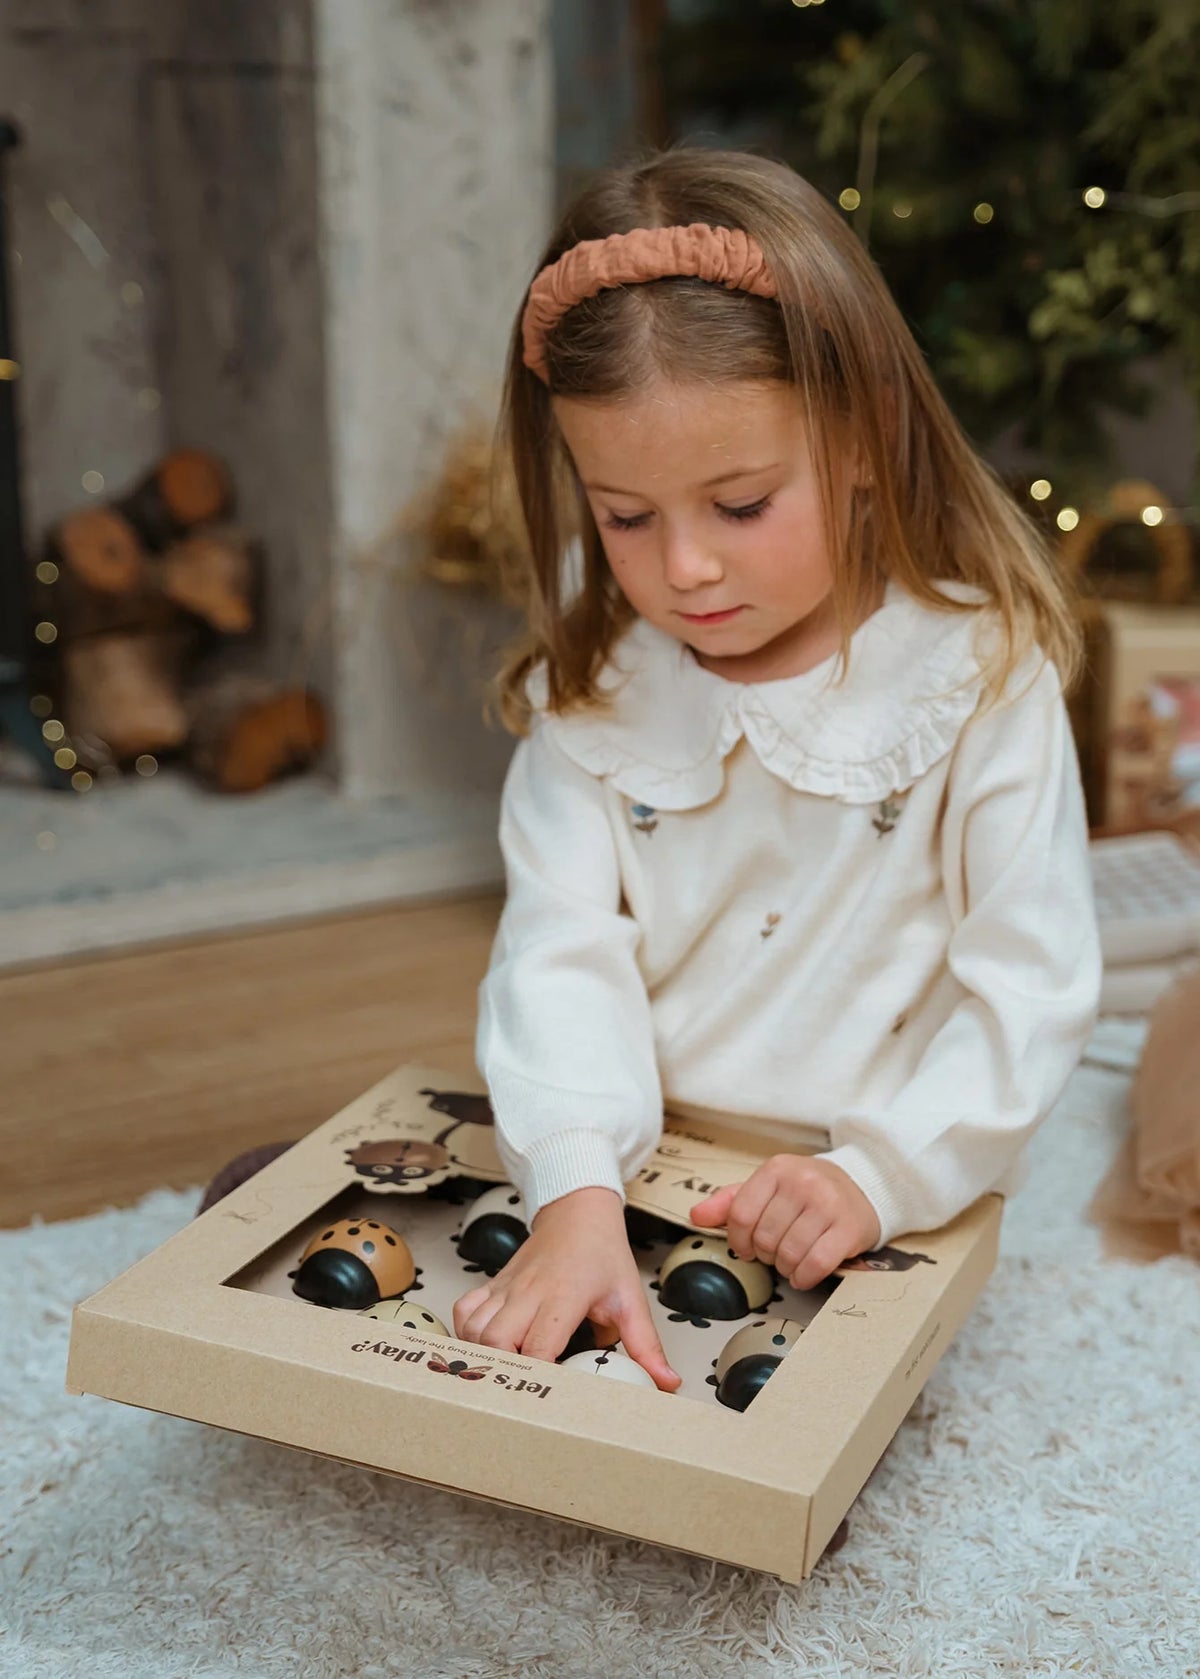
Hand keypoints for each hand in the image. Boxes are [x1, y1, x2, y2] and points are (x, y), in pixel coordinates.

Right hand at [452, 1186, 680, 1391]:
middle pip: (497, 1341)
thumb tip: (666, 1383)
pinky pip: (464, 1309)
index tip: (553, 1398)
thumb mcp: (631, 1298)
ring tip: (509, 1369)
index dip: (541, 1377)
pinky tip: (486, 1346)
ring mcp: (507, 1286)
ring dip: (485, 1354)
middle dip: (507, 1371)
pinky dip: (467, 1332)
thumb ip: (647, 1345)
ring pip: (474, 1327)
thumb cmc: (602, 1253)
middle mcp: (529, 1290)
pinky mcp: (493, 1283)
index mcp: (564, 1295)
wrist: (578, 1212)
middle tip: (528, 1387)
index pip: (539, 1347)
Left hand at [690, 1155, 881, 1292]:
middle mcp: (802, 1182)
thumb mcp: (768, 1187)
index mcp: (776, 1169)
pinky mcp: (849, 1228)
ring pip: (789, 1254)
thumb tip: (696, 1216)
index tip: (746, 1248)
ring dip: (786, 1268)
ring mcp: (828, 1204)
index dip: (738, 1240)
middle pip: (765, 1238)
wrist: (862, 1186)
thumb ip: (730, 1201)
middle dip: (766, 1255)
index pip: (741, 1214)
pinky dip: (805, 1277)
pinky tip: (804, 1274)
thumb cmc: (808, 1191)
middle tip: (776, 1252)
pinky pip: (816, 1264)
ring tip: (792, 1261)